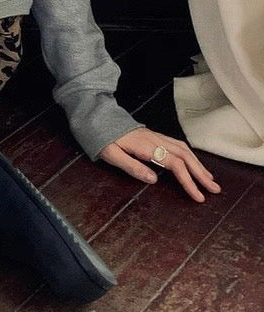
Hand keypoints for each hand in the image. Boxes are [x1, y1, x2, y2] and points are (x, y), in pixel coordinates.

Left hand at [98, 127, 220, 202]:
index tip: (198, 196)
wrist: (96, 115)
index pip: (174, 164)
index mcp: (146, 146)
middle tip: (215, 190)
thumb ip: (132, 167)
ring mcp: (155, 135)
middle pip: (184, 155)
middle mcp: (155, 139)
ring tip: (209, 179)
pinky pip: (177, 144)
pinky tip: (194, 162)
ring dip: (198, 164)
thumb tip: (154, 180)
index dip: (188, 181)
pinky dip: (189, 155)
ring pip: (183, 148)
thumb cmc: (101, 137)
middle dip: (201, 173)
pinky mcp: (153, 135)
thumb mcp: (111, 155)